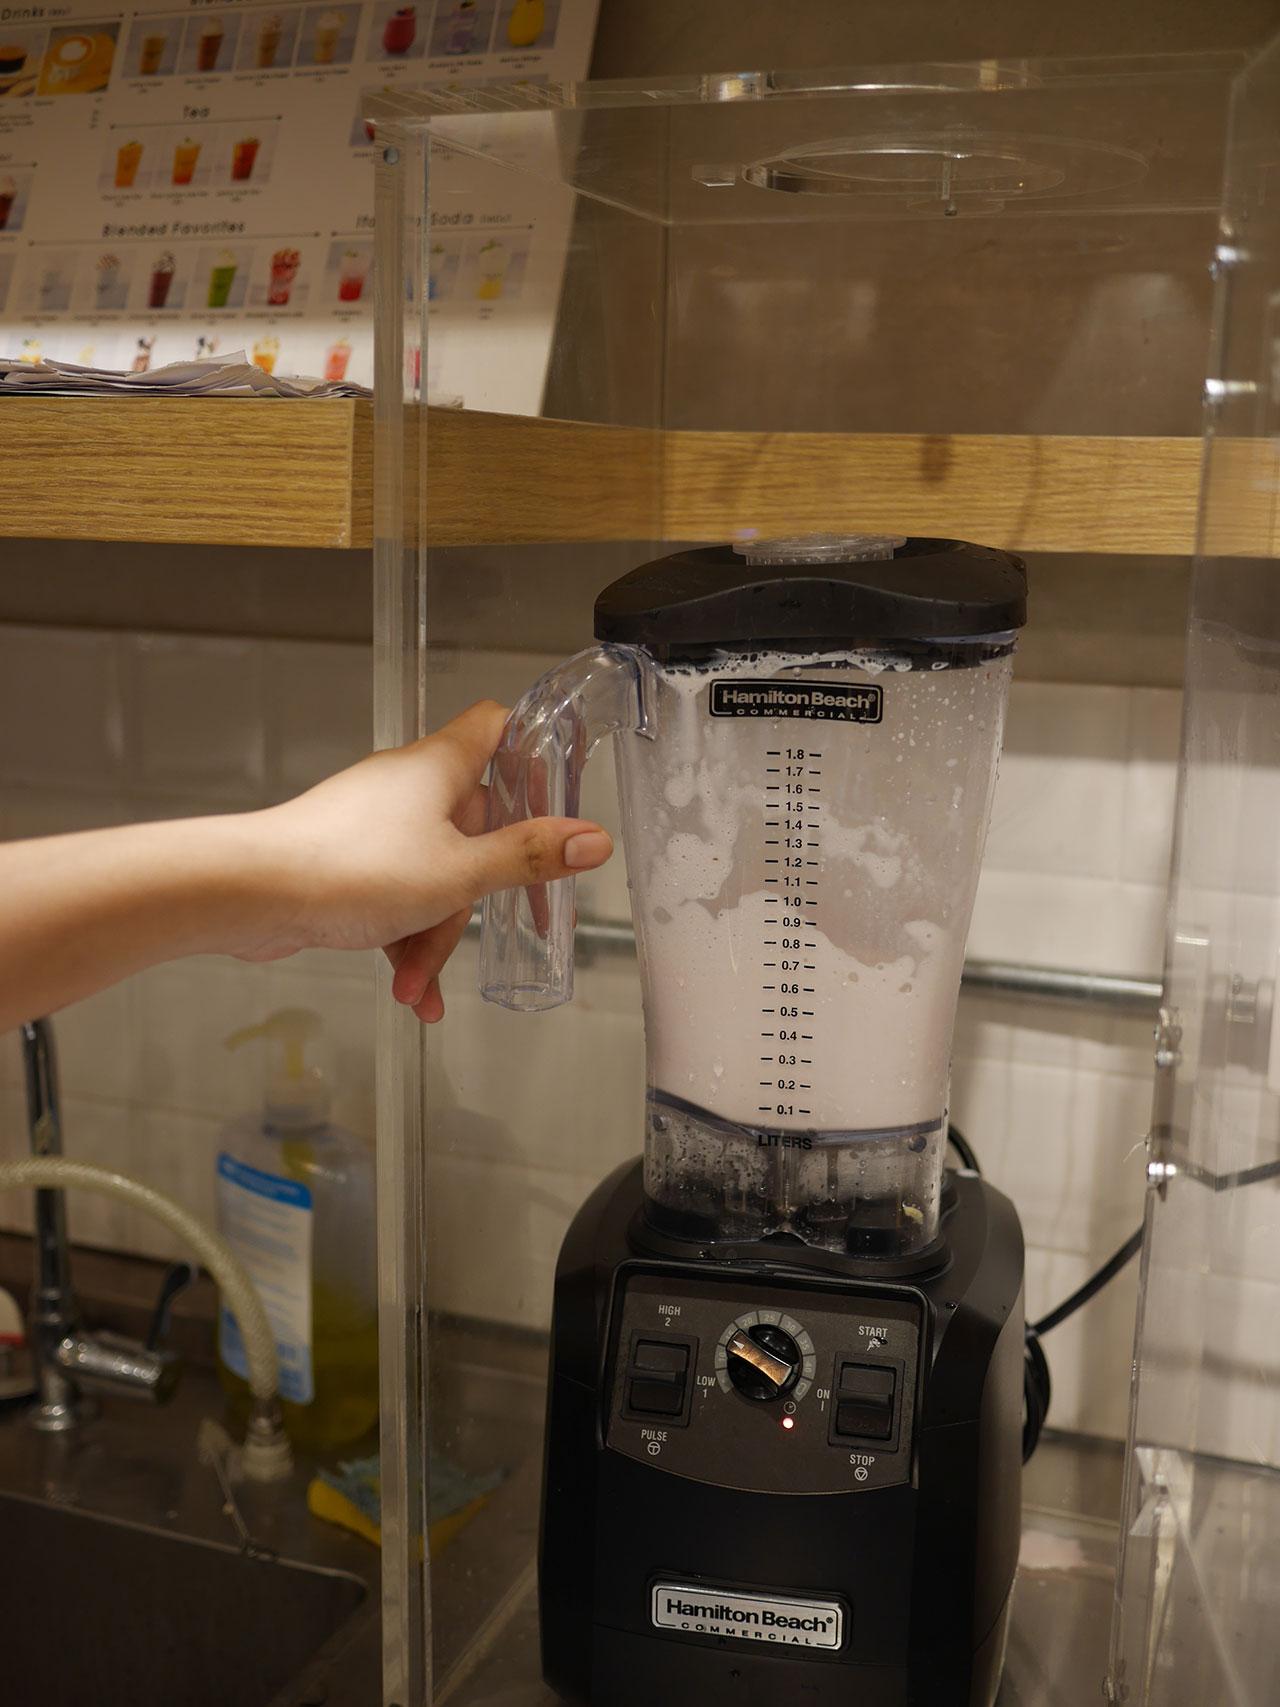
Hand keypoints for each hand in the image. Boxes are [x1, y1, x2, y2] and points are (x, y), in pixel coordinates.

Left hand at [237, 700, 612, 1021]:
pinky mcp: (348, 859)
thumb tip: (594, 839)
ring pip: (434, 873)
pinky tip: (405, 990)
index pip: (500, 726)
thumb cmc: (349, 869)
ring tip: (419, 986)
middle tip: (492, 936)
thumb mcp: (459, 873)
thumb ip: (529, 857)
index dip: (535, 752)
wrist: (249, 895)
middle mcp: (409, 787)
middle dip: (478, 895)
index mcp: (440, 767)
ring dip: (434, 935)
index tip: (561, 796)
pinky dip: (404, 939)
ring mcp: (376, 824)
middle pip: (475, 826)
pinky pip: (397, 896)